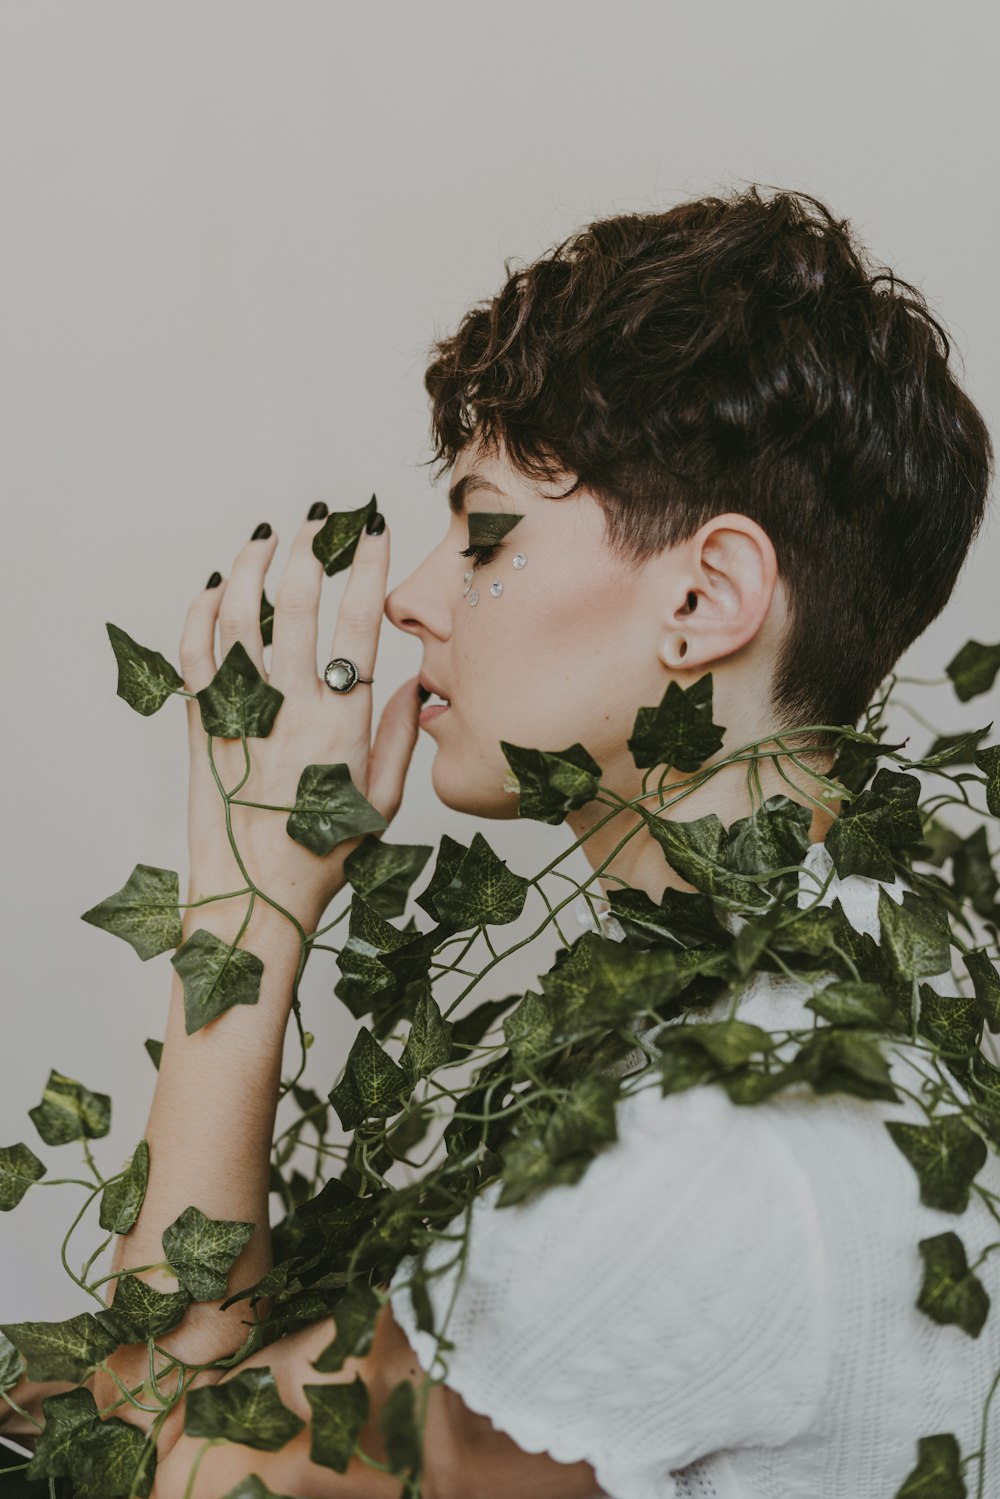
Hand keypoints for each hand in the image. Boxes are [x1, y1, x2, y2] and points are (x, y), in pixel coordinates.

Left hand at [178, 509, 419, 938]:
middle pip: (295, 603)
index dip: (369, 569)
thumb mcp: (384, 800)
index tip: (375, 530)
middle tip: (318, 521)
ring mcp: (241, 712)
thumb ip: (401, 735)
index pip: (360, 624)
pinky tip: (218, 587)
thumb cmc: (323, 855)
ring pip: (238, 615)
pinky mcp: (201, 722)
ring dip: (253, 566)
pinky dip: (202, 610)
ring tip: (266, 537)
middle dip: (309, 549)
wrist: (254, 894)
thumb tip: (417, 681)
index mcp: (342, 723)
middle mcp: (289, 708)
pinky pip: (194, 651)